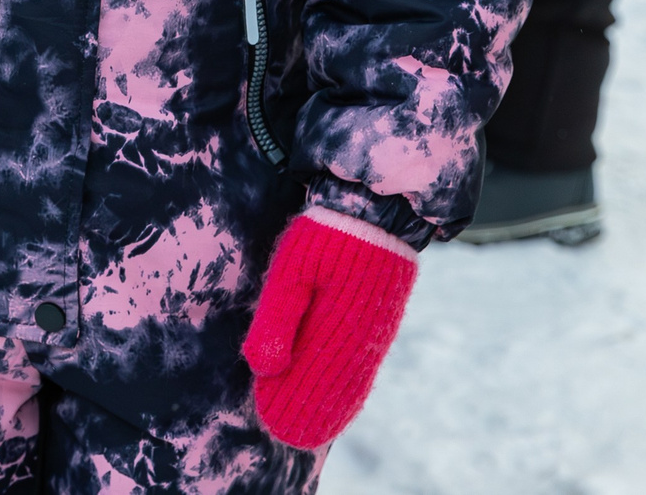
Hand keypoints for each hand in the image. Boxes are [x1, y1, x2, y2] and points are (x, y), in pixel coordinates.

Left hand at [244, 210, 418, 450]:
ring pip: (351, 380)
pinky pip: (364, 366)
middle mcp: (361, 336)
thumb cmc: (324, 237)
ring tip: (309, 431)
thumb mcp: (292, 271)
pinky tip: (340, 404)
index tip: (271, 420)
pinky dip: (350, 389)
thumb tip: (263, 369)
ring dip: (331, 405)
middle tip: (285, 435)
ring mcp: (375, 332)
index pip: (310, 377)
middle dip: (309, 410)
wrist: (373, 211)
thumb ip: (277, 319)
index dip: (292, 399)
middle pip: (332, 386)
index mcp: (335, 325)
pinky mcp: (382, 324)